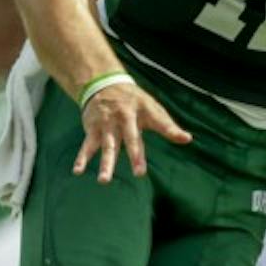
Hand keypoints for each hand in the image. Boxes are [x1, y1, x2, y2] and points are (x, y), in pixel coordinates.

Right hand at [73, 82, 190, 183]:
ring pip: (107, 146)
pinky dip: (82, 158)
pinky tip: (77, 171)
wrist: (103, 84)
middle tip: (140, 173)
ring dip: (106, 163)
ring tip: (104, 181)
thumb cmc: (133, 101)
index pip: (160, 121)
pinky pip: (87, 145)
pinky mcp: (93, 128)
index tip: (183, 138)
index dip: (171, 129)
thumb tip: (187, 139)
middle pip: (131, 138)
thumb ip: (168, 126)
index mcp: (143, 110)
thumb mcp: (152, 109)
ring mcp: (107, 123)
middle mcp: (124, 117)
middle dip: (135, 155)